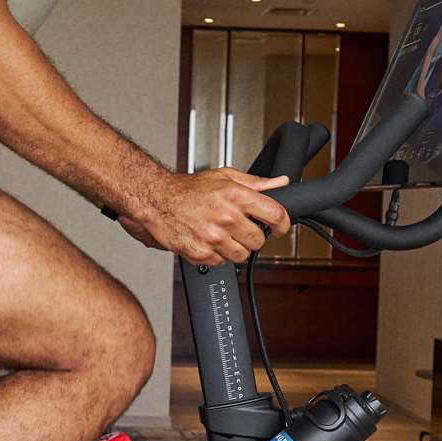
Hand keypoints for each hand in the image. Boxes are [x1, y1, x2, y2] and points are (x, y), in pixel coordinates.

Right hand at [131, 168, 289, 264]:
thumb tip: (280, 183)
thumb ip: (256, 183)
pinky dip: (217, 255)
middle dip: (253, 236)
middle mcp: (226, 217)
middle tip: (241, 229)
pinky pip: (221, 263)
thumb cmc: (189, 189)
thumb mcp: (224, 177)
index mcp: (235, 196)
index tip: (280, 228)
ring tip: (223, 236)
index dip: (283, 224)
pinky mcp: (201, 253)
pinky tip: (209, 241)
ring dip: (236, 248)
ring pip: (242, 255)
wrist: (158, 200)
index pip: (275, 214)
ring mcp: (214, 237)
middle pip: (258, 240)